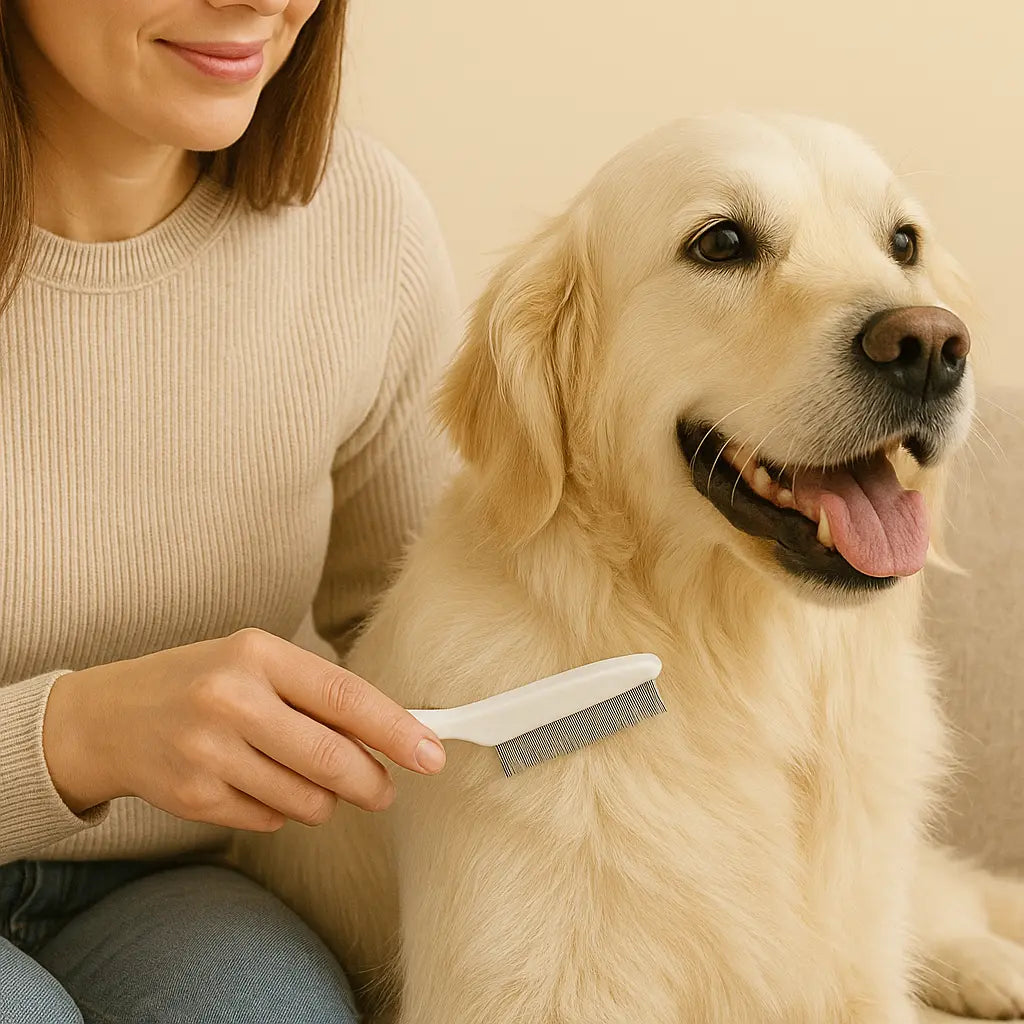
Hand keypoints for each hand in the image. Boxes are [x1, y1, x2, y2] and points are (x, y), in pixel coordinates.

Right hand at [41, 627, 445, 830]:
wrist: (110, 716)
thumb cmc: (204, 682)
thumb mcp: (257, 664)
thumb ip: (317, 695)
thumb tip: (393, 736)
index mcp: (257, 654)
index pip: (344, 695)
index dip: (395, 728)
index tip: (431, 753)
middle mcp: (231, 700)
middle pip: (330, 757)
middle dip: (370, 782)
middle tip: (384, 790)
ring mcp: (208, 752)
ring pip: (305, 799)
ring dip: (324, 800)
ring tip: (307, 779)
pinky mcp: (192, 797)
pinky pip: (269, 819)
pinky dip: (280, 810)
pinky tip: (258, 783)